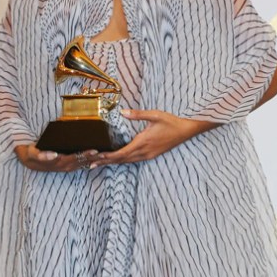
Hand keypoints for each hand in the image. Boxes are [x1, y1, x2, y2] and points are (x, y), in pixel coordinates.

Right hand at [14, 144, 98, 171]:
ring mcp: (65, 167)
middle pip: (82, 161)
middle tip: (105, 153)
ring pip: (82, 164)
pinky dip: (87, 162)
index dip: (86, 154)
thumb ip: (43, 155)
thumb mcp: (34, 154)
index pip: (76, 158)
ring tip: (104, 156)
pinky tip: (94, 159)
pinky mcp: (65, 165)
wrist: (28, 160)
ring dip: (93, 161)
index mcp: (59, 162)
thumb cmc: (32, 154)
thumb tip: (54, 154)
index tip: (95, 150)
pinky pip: (79, 165)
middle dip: (94, 158)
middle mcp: (64, 166)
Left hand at [90, 109, 215, 166]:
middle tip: (90, 164)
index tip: (98, 156)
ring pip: (127, 161)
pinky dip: (122, 160)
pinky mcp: (150, 155)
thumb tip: (122, 112)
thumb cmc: (171, 122)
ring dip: (113, 162)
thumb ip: (138, 114)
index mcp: (143, 142)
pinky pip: (133, 160)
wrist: (186, 131)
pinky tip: (116, 159)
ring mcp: (148, 155)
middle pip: (122, 160)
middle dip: (106, 161)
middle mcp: (144, 152)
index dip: (109, 156)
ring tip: (99, 163)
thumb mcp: (155, 115)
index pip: (122, 153)